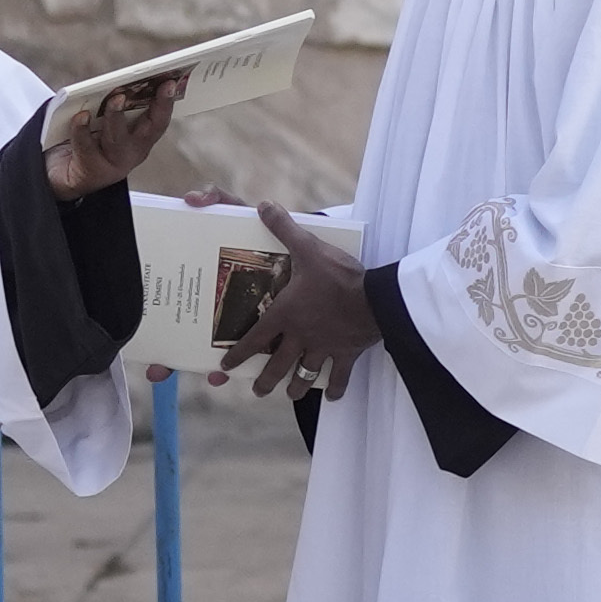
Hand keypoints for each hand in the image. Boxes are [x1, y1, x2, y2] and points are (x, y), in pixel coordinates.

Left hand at [41, 67, 184, 197]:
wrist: (63, 176)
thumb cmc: (86, 144)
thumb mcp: (104, 125)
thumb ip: (114, 108)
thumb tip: (119, 82)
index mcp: (139, 141)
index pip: (158, 121)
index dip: (166, 102)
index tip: (170, 82)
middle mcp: (130, 154)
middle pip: (149, 130)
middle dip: (157, 106)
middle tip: (157, 86)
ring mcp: (111, 164)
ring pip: (117, 138)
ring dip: (117, 116)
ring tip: (115, 99)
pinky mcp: (90, 170)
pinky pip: (86, 146)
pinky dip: (83, 130)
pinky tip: (81, 116)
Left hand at [246, 208, 385, 392]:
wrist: (375, 298)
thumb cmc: (338, 275)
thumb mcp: (309, 248)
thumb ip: (284, 228)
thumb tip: (263, 205)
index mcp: (286, 315)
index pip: (255, 339)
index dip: (238, 354)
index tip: (225, 367)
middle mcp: (300, 337)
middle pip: (278, 366)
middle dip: (266, 381)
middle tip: (258, 390)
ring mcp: (324, 348)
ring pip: (304, 375)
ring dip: (295, 387)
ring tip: (289, 394)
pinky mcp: (347, 354)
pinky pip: (340, 377)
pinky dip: (337, 388)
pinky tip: (333, 396)